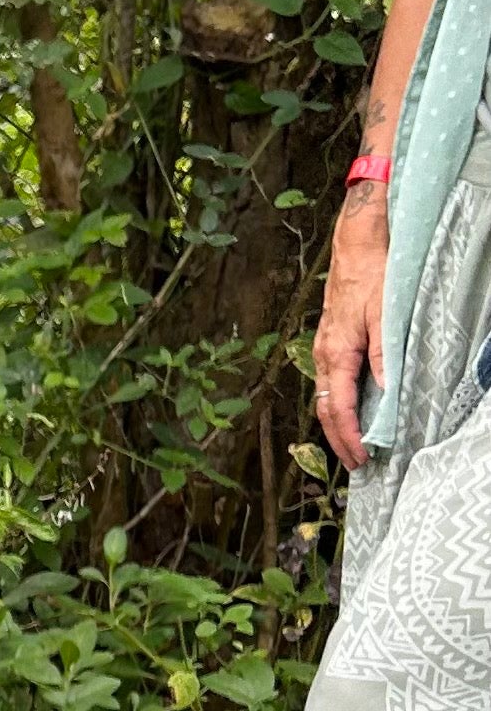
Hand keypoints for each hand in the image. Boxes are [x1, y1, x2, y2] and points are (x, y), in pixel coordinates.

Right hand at [314, 203, 388, 474]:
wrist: (356, 246)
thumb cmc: (373, 276)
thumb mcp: (385, 317)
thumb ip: (384, 356)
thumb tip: (387, 393)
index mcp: (336, 352)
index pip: (340, 408)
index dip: (349, 436)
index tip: (362, 457)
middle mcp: (324, 354)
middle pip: (326, 409)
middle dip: (339, 440)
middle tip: (357, 464)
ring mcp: (323, 348)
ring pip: (325, 397)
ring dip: (337, 424)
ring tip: (353, 444)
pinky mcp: (329, 341)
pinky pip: (329, 382)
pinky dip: (337, 404)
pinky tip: (350, 410)